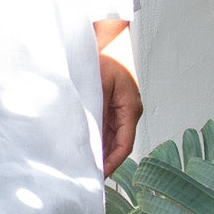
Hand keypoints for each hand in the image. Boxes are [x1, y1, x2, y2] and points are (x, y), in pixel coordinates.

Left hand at [96, 20, 141, 179]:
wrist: (108, 37)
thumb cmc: (106, 56)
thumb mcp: (98, 84)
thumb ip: (94, 110)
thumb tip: (87, 136)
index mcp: (130, 108)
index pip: (124, 144)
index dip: (112, 162)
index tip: (99, 175)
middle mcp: (128, 111)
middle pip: (118, 144)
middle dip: (104, 160)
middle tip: (87, 176)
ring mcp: (121, 108)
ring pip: (111, 137)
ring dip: (99, 150)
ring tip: (82, 165)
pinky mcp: (111, 104)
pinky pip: (105, 127)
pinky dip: (96, 138)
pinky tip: (83, 145)